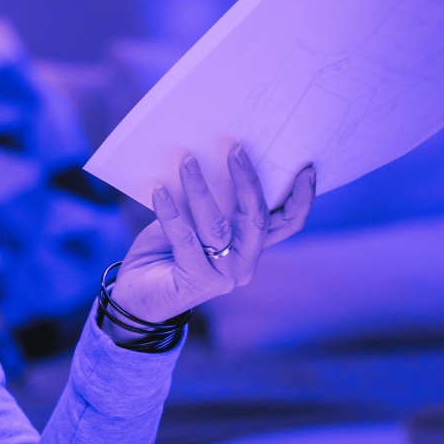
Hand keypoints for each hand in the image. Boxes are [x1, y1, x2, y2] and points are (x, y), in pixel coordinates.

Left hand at [108, 144, 315, 326]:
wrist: (136, 294)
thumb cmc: (167, 251)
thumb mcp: (195, 221)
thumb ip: (213, 201)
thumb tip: (212, 155)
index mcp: (251, 247)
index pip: (287, 224)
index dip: (302, 199)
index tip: (307, 168)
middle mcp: (244, 264)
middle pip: (258, 219)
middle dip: (248, 181)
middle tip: (234, 149)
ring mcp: (223, 277)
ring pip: (217, 226)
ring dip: (200, 189)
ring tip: (186, 161)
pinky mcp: (196, 283)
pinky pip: (184, 239)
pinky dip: (170, 212)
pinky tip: (158, 190)